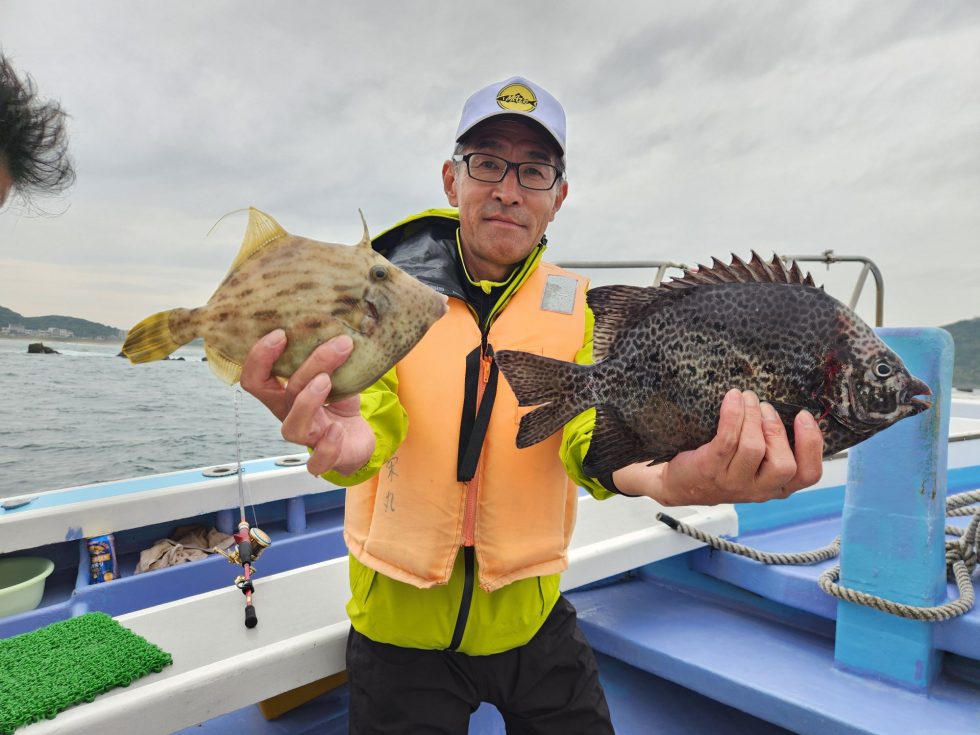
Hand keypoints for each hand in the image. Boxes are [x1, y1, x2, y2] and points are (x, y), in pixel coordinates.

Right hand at [240, 330, 375, 475]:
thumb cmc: (340, 405)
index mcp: (284, 395)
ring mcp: (306, 438)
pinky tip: (338, 430)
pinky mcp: (325, 458)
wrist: (358, 439)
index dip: (260, 357)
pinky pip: (316, 462)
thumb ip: (332, 358)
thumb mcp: (337, 376)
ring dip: (308, 401)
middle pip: (282, 393)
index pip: (256, 379)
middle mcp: (290, 415)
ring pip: (293, 427)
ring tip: (327, 381)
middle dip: (308, 365)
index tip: (281, 333)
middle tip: (338, 344)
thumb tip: (342, 325)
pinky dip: (327, 446)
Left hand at [613, 389, 822, 504]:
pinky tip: (732, 398)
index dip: (812, 445)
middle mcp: (758, 489)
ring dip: (751, 417)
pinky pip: (727, 440)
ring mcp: (733, 482)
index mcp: (776, 486)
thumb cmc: (721, 467)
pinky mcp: (710, 469)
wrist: (678, 483)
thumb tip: (786, 408)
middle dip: (776, 429)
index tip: (803, 416)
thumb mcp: (754, 465)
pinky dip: (732, 415)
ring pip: (753, 449)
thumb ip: (774, 446)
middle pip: (783, 465)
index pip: (808, 475)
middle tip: (764, 407)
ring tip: (747, 398)